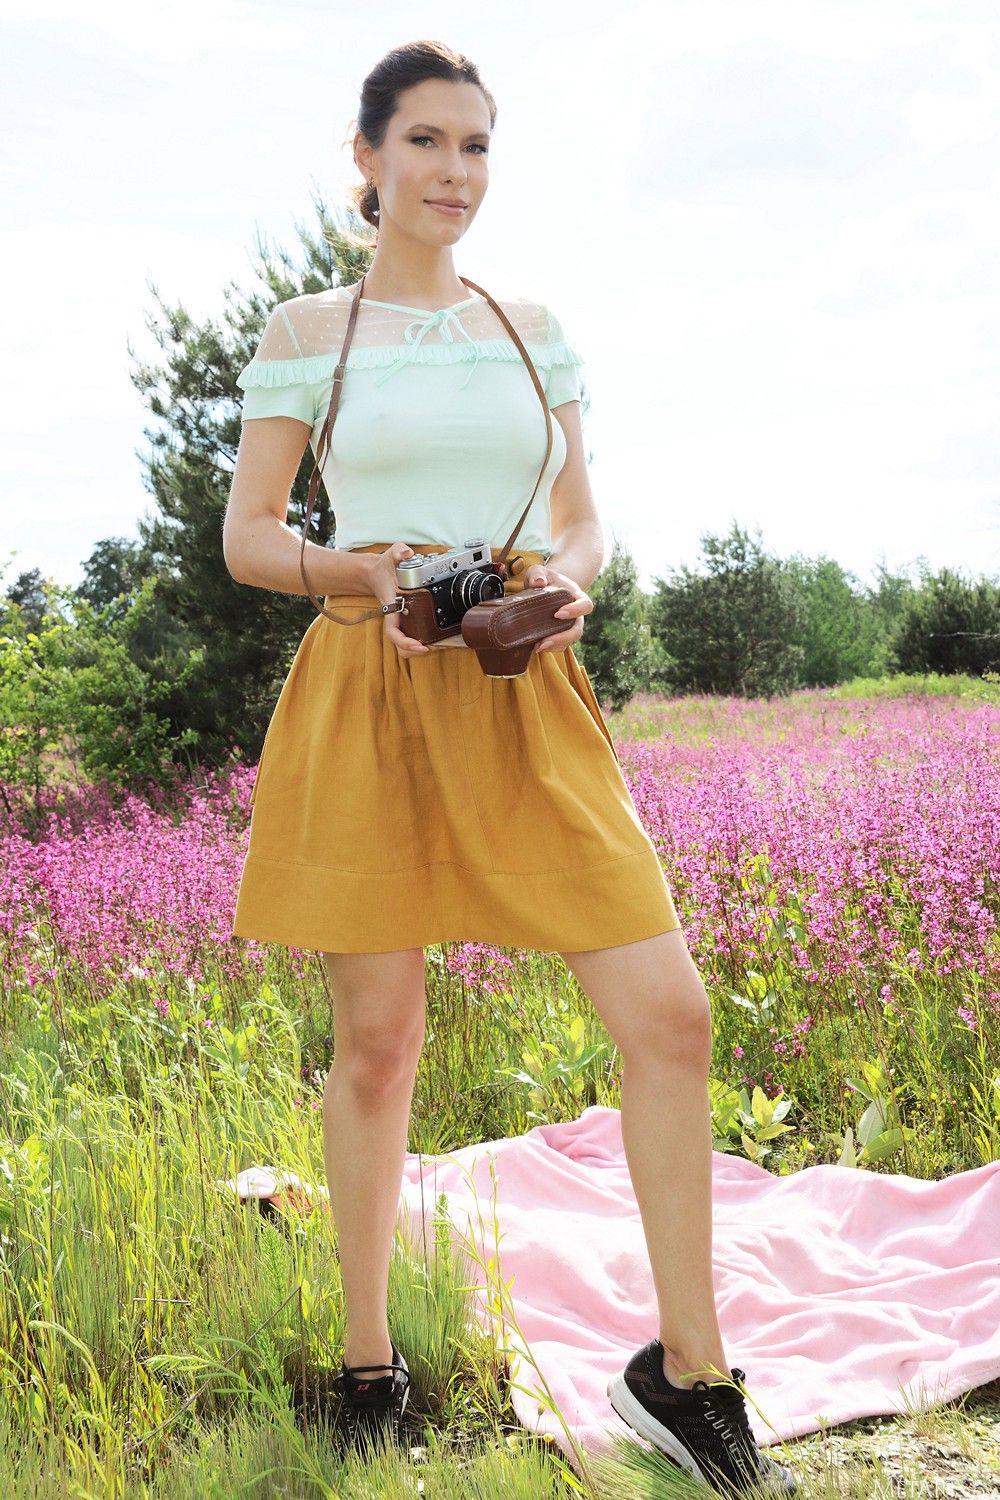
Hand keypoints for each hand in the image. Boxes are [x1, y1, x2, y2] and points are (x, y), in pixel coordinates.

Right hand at [364, 542, 431, 658]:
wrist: (375, 572)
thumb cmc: (383, 567)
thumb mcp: (390, 555)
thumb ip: (398, 551)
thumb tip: (407, 553)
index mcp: (391, 607)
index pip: (393, 632)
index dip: (405, 643)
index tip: (420, 647)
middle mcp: (395, 617)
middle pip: (400, 646)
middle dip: (414, 651)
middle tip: (432, 649)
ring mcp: (401, 620)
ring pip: (405, 644)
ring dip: (417, 649)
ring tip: (436, 646)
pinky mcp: (407, 619)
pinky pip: (411, 635)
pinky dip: (421, 639)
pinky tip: (435, 637)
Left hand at [519, 563, 592, 652]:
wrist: (545, 586)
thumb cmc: (544, 578)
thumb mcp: (540, 571)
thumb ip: (538, 574)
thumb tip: (538, 583)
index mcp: (577, 597)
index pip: (585, 605)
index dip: (575, 611)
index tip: (558, 614)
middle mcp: (576, 614)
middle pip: (577, 630)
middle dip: (563, 638)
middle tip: (545, 641)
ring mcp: (568, 626)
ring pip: (569, 641)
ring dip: (555, 646)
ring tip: (538, 647)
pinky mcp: (558, 634)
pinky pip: (559, 645)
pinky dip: (550, 648)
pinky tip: (535, 648)